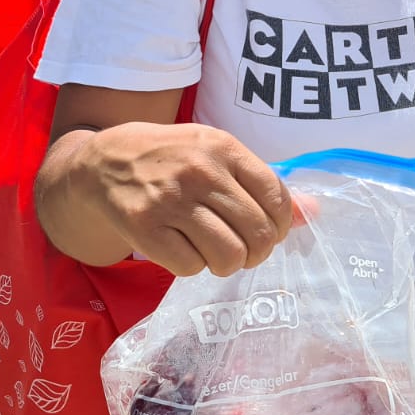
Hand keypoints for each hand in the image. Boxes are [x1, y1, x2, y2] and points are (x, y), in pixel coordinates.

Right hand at [63, 122, 294, 276]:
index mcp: (223, 147)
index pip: (276, 197)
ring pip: (228, 256)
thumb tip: (313, 214)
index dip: (280, 226)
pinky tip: (185, 249)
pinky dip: (193, 266)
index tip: (268, 232)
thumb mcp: (216, 154)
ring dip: (228, 264)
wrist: (102, 162)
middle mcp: (200, 171)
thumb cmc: (171, 158)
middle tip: (244, 250)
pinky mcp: (145, 228)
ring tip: (217, 252)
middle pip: (257, 233)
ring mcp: (170, 200)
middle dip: (257, 252)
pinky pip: (190, 267)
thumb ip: (262, 182)